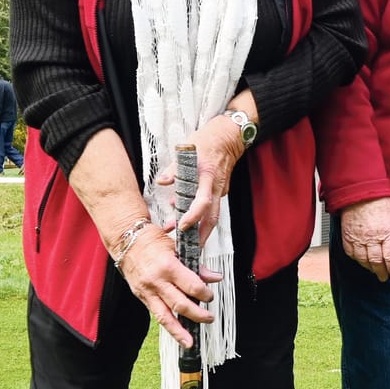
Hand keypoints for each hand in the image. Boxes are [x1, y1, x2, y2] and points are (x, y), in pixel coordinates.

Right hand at [114, 223, 220, 348]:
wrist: (125, 240)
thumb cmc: (151, 240)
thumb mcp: (177, 247)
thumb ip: (196, 264)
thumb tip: (215, 277)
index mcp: (168, 266)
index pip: (192, 286)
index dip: (205, 294)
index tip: (210, 296)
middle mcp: (157, 281)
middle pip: (180, 305)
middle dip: (197, 315)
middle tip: (209, 318)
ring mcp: (147, 291)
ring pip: (165, 317)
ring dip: (179, 331)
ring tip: (189, 343)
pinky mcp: (141, 297)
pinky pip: (156, 314)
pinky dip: (167, 325)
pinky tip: (176, 333)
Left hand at [154, 114, 246, 247]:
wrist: (227, 138)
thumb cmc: (207, 142)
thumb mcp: (186, 152)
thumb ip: (173, 169)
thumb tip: (162, 181)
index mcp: (207, 176)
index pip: (202, 202)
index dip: (193, 216)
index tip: (183, 226)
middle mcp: (215, 187)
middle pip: (212, 218)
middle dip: (202, 237)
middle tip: (191, 250)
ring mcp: (219, 190)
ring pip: (210, 215)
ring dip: (198, 229)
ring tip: (182, 238)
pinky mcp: (218, 191)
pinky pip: (209, 207)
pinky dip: (198, 215)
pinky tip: (183, 216)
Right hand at [342, 196, 389, 280]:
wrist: (360, 193)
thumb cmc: (379, 202)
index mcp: (386, 233)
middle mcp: (372, 238)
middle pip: (377, 262)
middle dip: (382, 272)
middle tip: (385, 277)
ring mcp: (358, 238)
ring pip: (364, 260)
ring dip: (370, 268)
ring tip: (375, 271)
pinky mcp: (347, 236)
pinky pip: (351, 253)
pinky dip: (357, 260)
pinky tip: (362, 261)